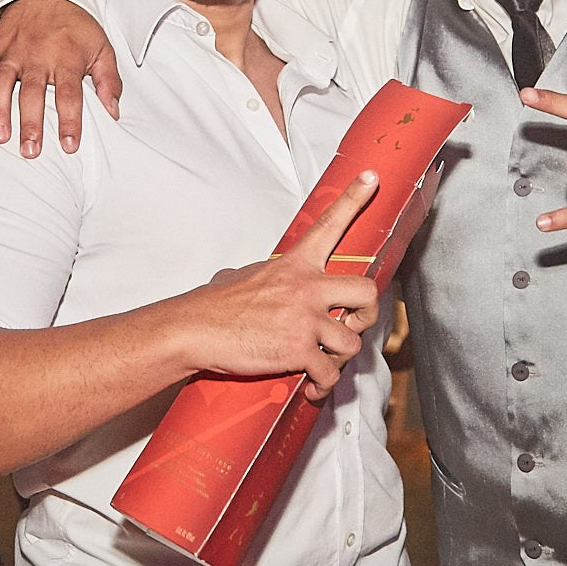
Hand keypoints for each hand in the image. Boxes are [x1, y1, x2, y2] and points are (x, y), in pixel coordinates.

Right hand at [0, 0, 122, 157]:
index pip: (69, 94)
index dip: (69, 121)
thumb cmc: (77, 25)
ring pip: (2, 84)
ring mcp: (12, 53)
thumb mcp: (102, 47)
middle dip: (30, 123)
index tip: (69, 145)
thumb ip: (108, 80)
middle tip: (30, 151)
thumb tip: (113, 112)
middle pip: (32, 93)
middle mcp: (37, 56)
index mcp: (66, 58)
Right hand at [181, 171, 382, 399]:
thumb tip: (244, 281)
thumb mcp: (244, 276)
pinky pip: (328, 373)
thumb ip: (265, 276)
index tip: (373, 178)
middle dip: (368, 316)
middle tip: (353, 326)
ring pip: (352, 343)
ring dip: (340, 359)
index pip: (330, 223)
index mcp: (295, 264)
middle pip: (366, 292)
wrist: (194, 329)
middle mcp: (306, 287)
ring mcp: (304, 319)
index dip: (355, 197)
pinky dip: (322, 387)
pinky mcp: (298, 351)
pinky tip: (311, 388)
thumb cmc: (214, 305)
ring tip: (322, 364)